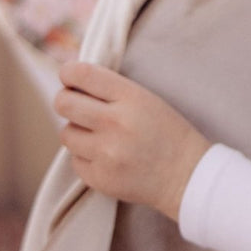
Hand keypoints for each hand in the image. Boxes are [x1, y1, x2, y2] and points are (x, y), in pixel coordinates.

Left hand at [54, 62, 210, 221]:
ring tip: (97, 135)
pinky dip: (85, 157)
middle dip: (65, 101)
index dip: (68, 72)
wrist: (187, 176)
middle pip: (64, 103)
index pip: (82, 74)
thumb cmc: (167, 132)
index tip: (68, 77)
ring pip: (66, 133)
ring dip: (77, 132)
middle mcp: (115, 123)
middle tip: (75, 105)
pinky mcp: (100, 178)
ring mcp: (106, 153)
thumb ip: (111, 89)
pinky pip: (75, 160)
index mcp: (130, 97)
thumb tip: (72, 81)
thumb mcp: (147, 99)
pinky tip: (105, 156)